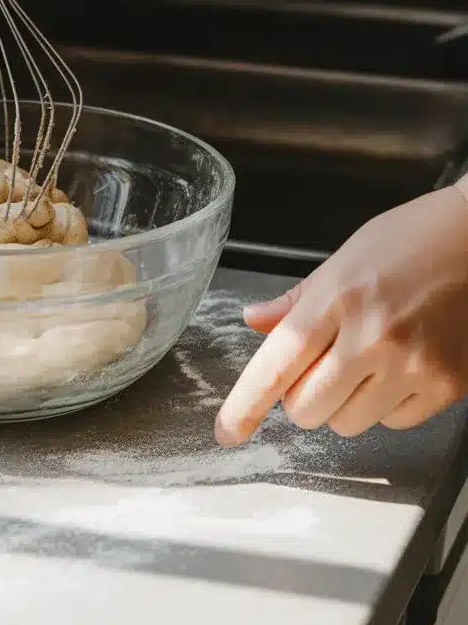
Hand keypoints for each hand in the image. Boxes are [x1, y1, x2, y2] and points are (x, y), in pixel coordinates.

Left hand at [215, 178, 467, 444]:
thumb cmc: (412, 240)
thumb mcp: (345, 257)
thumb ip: (298, 300)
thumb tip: (254, 321)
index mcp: (337, 297)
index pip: (277, 363)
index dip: (245, 404)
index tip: (227, 431)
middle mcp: (372, 336)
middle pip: (307, 408)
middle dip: (302, 396)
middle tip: (321, 364)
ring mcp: (413, 365)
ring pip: (348, 422)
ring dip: (344, 403)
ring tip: (366, 359)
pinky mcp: (447, 386)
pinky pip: (394, 422)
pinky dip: (386, 405)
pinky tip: (399, 366)